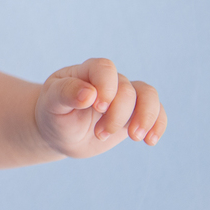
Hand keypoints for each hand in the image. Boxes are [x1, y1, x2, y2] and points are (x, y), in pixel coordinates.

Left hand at [35, 58, 166, 158]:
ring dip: (145, 117)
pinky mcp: (135, 113)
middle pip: (126, 89)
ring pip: (148, 95)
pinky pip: (157, 112)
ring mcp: (124, 97)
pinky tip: (150, 141)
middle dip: (117, 114)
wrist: (60, 133)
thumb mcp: (51, 103)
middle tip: (100, 134)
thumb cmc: (53, 114)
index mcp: (85, 72)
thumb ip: (66, 93)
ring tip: (134, 137)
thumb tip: (90, 93)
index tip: (97, 107)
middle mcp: (109, 81)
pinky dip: (158, 124)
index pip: (104, 67)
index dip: (106, 86)